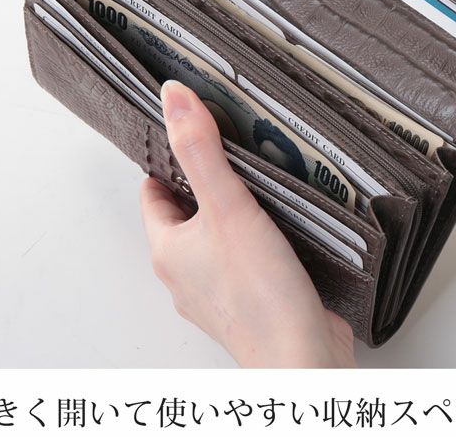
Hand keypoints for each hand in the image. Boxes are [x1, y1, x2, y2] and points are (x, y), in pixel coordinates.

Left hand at [140, 80, 356, 367]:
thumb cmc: (259, 295)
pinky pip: (246, 258)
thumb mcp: (226, 207)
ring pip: (217, 236)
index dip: (166, 163)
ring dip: (233, 211)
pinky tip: (282, 223)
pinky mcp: (251, 299)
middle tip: (227, 151)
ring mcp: (218, 289)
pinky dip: (257, 238)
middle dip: (204, 183)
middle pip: (186, 214)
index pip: (153, 195)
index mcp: (168, 251)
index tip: (187, 136)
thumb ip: (201, 150)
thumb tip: (173, 98)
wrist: (301, 356)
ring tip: (258, 181)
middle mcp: (187, 273)